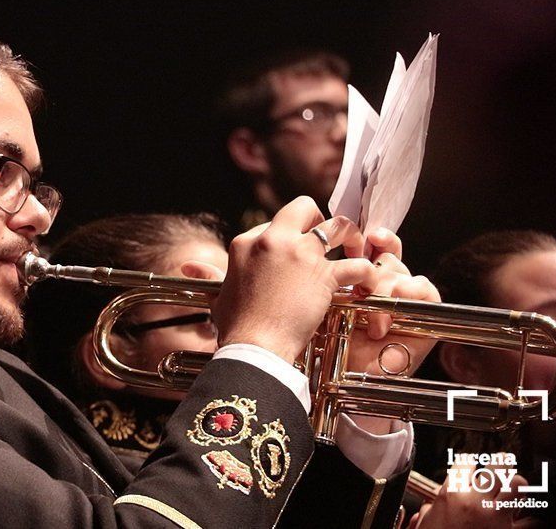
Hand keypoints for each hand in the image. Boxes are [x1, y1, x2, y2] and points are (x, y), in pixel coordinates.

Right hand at [208, 197, 378, 362]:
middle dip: (317, 217)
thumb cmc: (235, 326)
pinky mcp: (324, 275)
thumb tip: (188, 267)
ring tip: (354, 250)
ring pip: (339, 225)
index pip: (272, 224)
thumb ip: (210, 275)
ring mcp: (301, 255)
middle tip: (324, 237)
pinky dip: (367, 273)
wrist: (254, 347)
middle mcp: (273, 241)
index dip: (285, 236)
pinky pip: (358, 265)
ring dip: (351, 236)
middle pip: (303, 207)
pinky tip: (365, 283)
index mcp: (246, 243)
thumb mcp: (217, 294)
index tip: (291, 253)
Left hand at [346, 228, 439, 433]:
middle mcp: (388, 288)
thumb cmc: (331, 341)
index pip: (378, 247)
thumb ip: (336, 274)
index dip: (378, 239)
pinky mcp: (425, 316)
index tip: (368, 235)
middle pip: (391, 258)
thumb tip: (332, 246)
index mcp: (365, 280)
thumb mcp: (329, 300)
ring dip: (386, 286)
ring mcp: (407, 301)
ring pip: (405, 273)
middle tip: (361, 282)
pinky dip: (406, 298)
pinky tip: (383, 321)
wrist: (344, 378)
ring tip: (367, 308)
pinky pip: (426, 290)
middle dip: (376, 264)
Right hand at [409, 459, 530, 528]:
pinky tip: (520, 520)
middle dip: (500, 463)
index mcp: (452, 494)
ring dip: (516, 485)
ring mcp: (496, 516)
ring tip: (513, 486)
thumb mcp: (425, 521)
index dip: (467, 463)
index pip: (464, 462)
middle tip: (501, 463)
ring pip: (517, 485)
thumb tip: (436, 504)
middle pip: (497, 467)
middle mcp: (476, 500)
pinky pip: (530, 520)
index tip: (469, 466)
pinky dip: (526, 520)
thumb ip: (434, 507)